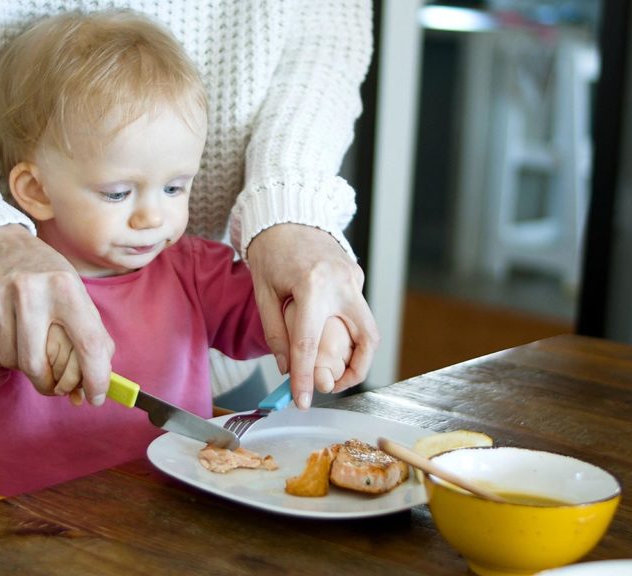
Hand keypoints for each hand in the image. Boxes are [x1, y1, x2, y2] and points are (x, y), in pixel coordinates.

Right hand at [0, 225, 112, 404]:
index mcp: (66, 286)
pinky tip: (8, 341)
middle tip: (53, 386)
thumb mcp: (77, 295)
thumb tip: (94, 388)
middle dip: (47, 384)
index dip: (96, 378)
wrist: (2, 244)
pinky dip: (0, 357)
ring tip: (28, 349)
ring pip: (8, 359)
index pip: (88, 343)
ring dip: (21, 366)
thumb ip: (91, 338)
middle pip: (35, 363)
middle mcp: (30, 287)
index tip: (96, 397)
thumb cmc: (47, 277)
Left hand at [246, 223, 378, 408]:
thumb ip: (276, 332)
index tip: (302, 400)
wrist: (287, 213)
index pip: (309, 344)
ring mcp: (354, 278)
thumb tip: (287, 368)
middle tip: (333, 386)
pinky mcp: (356, 275)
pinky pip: (358, 311)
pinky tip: (329, 336)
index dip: (305, 378)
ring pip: (368, 328)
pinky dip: (348, 331)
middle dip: (355, 371)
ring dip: (356, 354)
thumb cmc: (270, 251)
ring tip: (332, 368)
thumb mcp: (263, 292)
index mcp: (312, 286)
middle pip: (365, 339)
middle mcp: (341, 282)